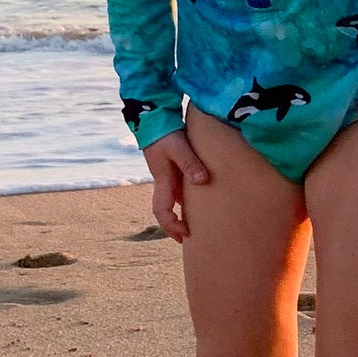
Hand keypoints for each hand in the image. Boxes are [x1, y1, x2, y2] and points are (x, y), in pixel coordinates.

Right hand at [143, 126, 210, 241]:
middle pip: (166, 211)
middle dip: (175, 226)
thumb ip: (190, 163)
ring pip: (173, 201)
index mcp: (162, 180)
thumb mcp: (179, 147)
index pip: (161, 211)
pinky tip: (201, 199)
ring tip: (198, 223)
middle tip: (189, 238)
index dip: (171, 226)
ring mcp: (168, 175)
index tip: (185, 235)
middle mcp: (164, 182)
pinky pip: (180, 190)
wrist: (154, 118)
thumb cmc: (166, 133)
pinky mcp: (173, 168)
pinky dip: (188, 199)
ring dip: (182, 213)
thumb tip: (203, 182)